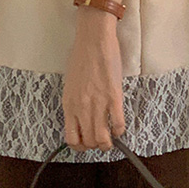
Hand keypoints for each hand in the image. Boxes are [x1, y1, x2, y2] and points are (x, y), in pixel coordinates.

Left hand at [63, 10, 125, 149]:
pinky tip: (119, 126)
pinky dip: (119, 130)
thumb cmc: (81, 58)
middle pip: (88, 142)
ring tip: (111, 139)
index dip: (80, 147)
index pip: (71, 139)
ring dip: (108, 143)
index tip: (86, 143)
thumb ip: (74, 104)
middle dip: (95, 146)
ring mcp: (98, 104)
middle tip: (101, 140)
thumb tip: (81, 119)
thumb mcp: (70, 85)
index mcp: (69, 105)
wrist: (93, 40)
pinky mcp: (114, 97)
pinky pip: (118, 124)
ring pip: (102, 139)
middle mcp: (82, 108)